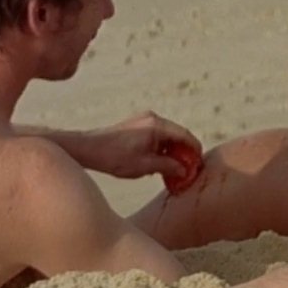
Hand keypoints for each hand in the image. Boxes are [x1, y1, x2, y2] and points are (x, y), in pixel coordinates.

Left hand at [74, 111, 204, 179]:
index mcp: (157, 125)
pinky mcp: (137, 124)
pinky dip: (162, 147)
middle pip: (178, 134)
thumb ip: (168, 166)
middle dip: (184, 152)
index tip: (198, 164)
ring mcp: (144, 119)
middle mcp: (153, 118)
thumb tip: (183, 170)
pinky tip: (159, 163)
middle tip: (188, 170)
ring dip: (172, 151)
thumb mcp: (144, 166)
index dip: (195, 151)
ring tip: (173, 170)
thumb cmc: (114, 157)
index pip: (185, 136)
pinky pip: (157, 135)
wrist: (89, 148)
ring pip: (168, 135)